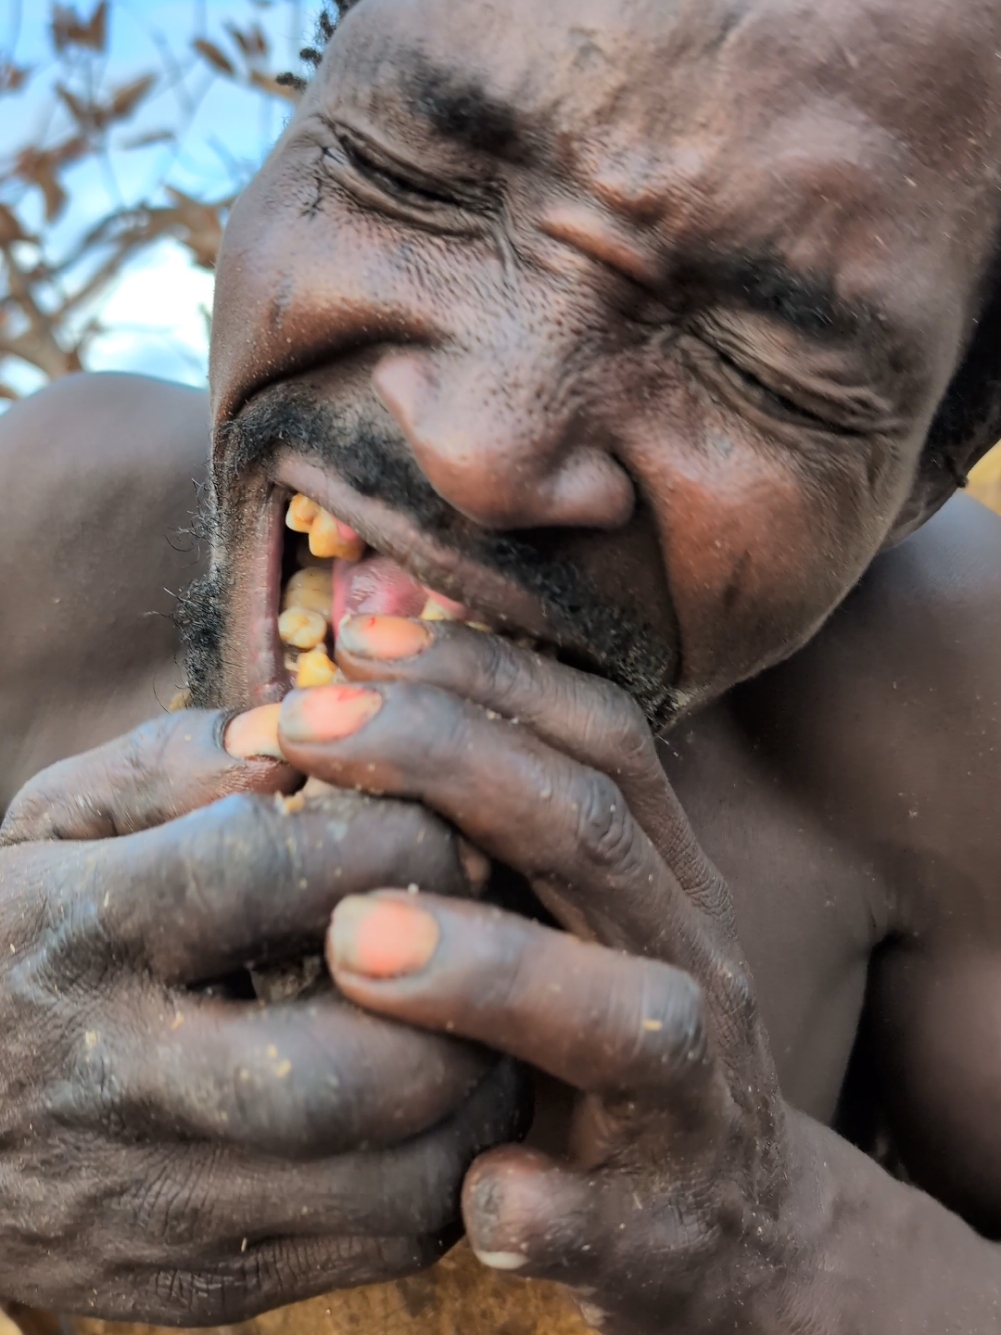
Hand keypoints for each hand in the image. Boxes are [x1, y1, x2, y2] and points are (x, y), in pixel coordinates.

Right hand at [0, 709, 523, 1322]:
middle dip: (468, 985)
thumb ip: (178, 763)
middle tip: (492, 925)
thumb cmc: (11, 936)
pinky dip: (451, 1161)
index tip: (445, 820)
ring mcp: (162, 1208)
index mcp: (83, 931)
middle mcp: (119, 1082)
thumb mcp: (54, 818)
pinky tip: (439, 1094)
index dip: (399, 833)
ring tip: (481, 1011)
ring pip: (404, 1178)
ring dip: (483, 1084)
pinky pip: (388, 1242)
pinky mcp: (201, 1287)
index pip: (279, 872)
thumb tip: (306, 760)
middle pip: (365, 1065)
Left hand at [273, 614, 795, 1334]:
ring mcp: (690, 1098)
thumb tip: (367, 692)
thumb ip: (501, 826)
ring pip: (628, 1016)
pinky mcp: (668, 1232)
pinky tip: (471, 1195)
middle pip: (592, 835)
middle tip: (300, 731)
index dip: (484, 674)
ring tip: (349, 945)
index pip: (596, 735)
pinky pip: (616, 1224)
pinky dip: (549, 1207)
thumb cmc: (602, 1042)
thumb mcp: (578, 916)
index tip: (356, 640)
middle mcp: (687, 960)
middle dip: (446, 762)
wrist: (740, 1226)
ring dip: (494, 972)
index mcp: (660, 876)